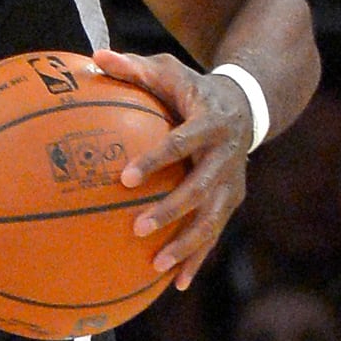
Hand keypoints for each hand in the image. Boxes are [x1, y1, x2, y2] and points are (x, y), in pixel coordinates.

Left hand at [96, 47, 251, 290]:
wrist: (246, 105)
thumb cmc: (192, 88)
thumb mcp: (168, 71)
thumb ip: (133, 67)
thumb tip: (95, 56)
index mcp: (210, 122)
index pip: (181, 142)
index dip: (156, 159)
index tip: (126, 178)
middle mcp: (226, 156)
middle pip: (201, 188)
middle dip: (172, 210)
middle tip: (138, 227)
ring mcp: (233, 182)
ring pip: (212, 219)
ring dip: (187, 245)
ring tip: (156, 267)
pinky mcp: (232, 200)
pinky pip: (214, 233)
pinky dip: (198, 258)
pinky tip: (176, 284)